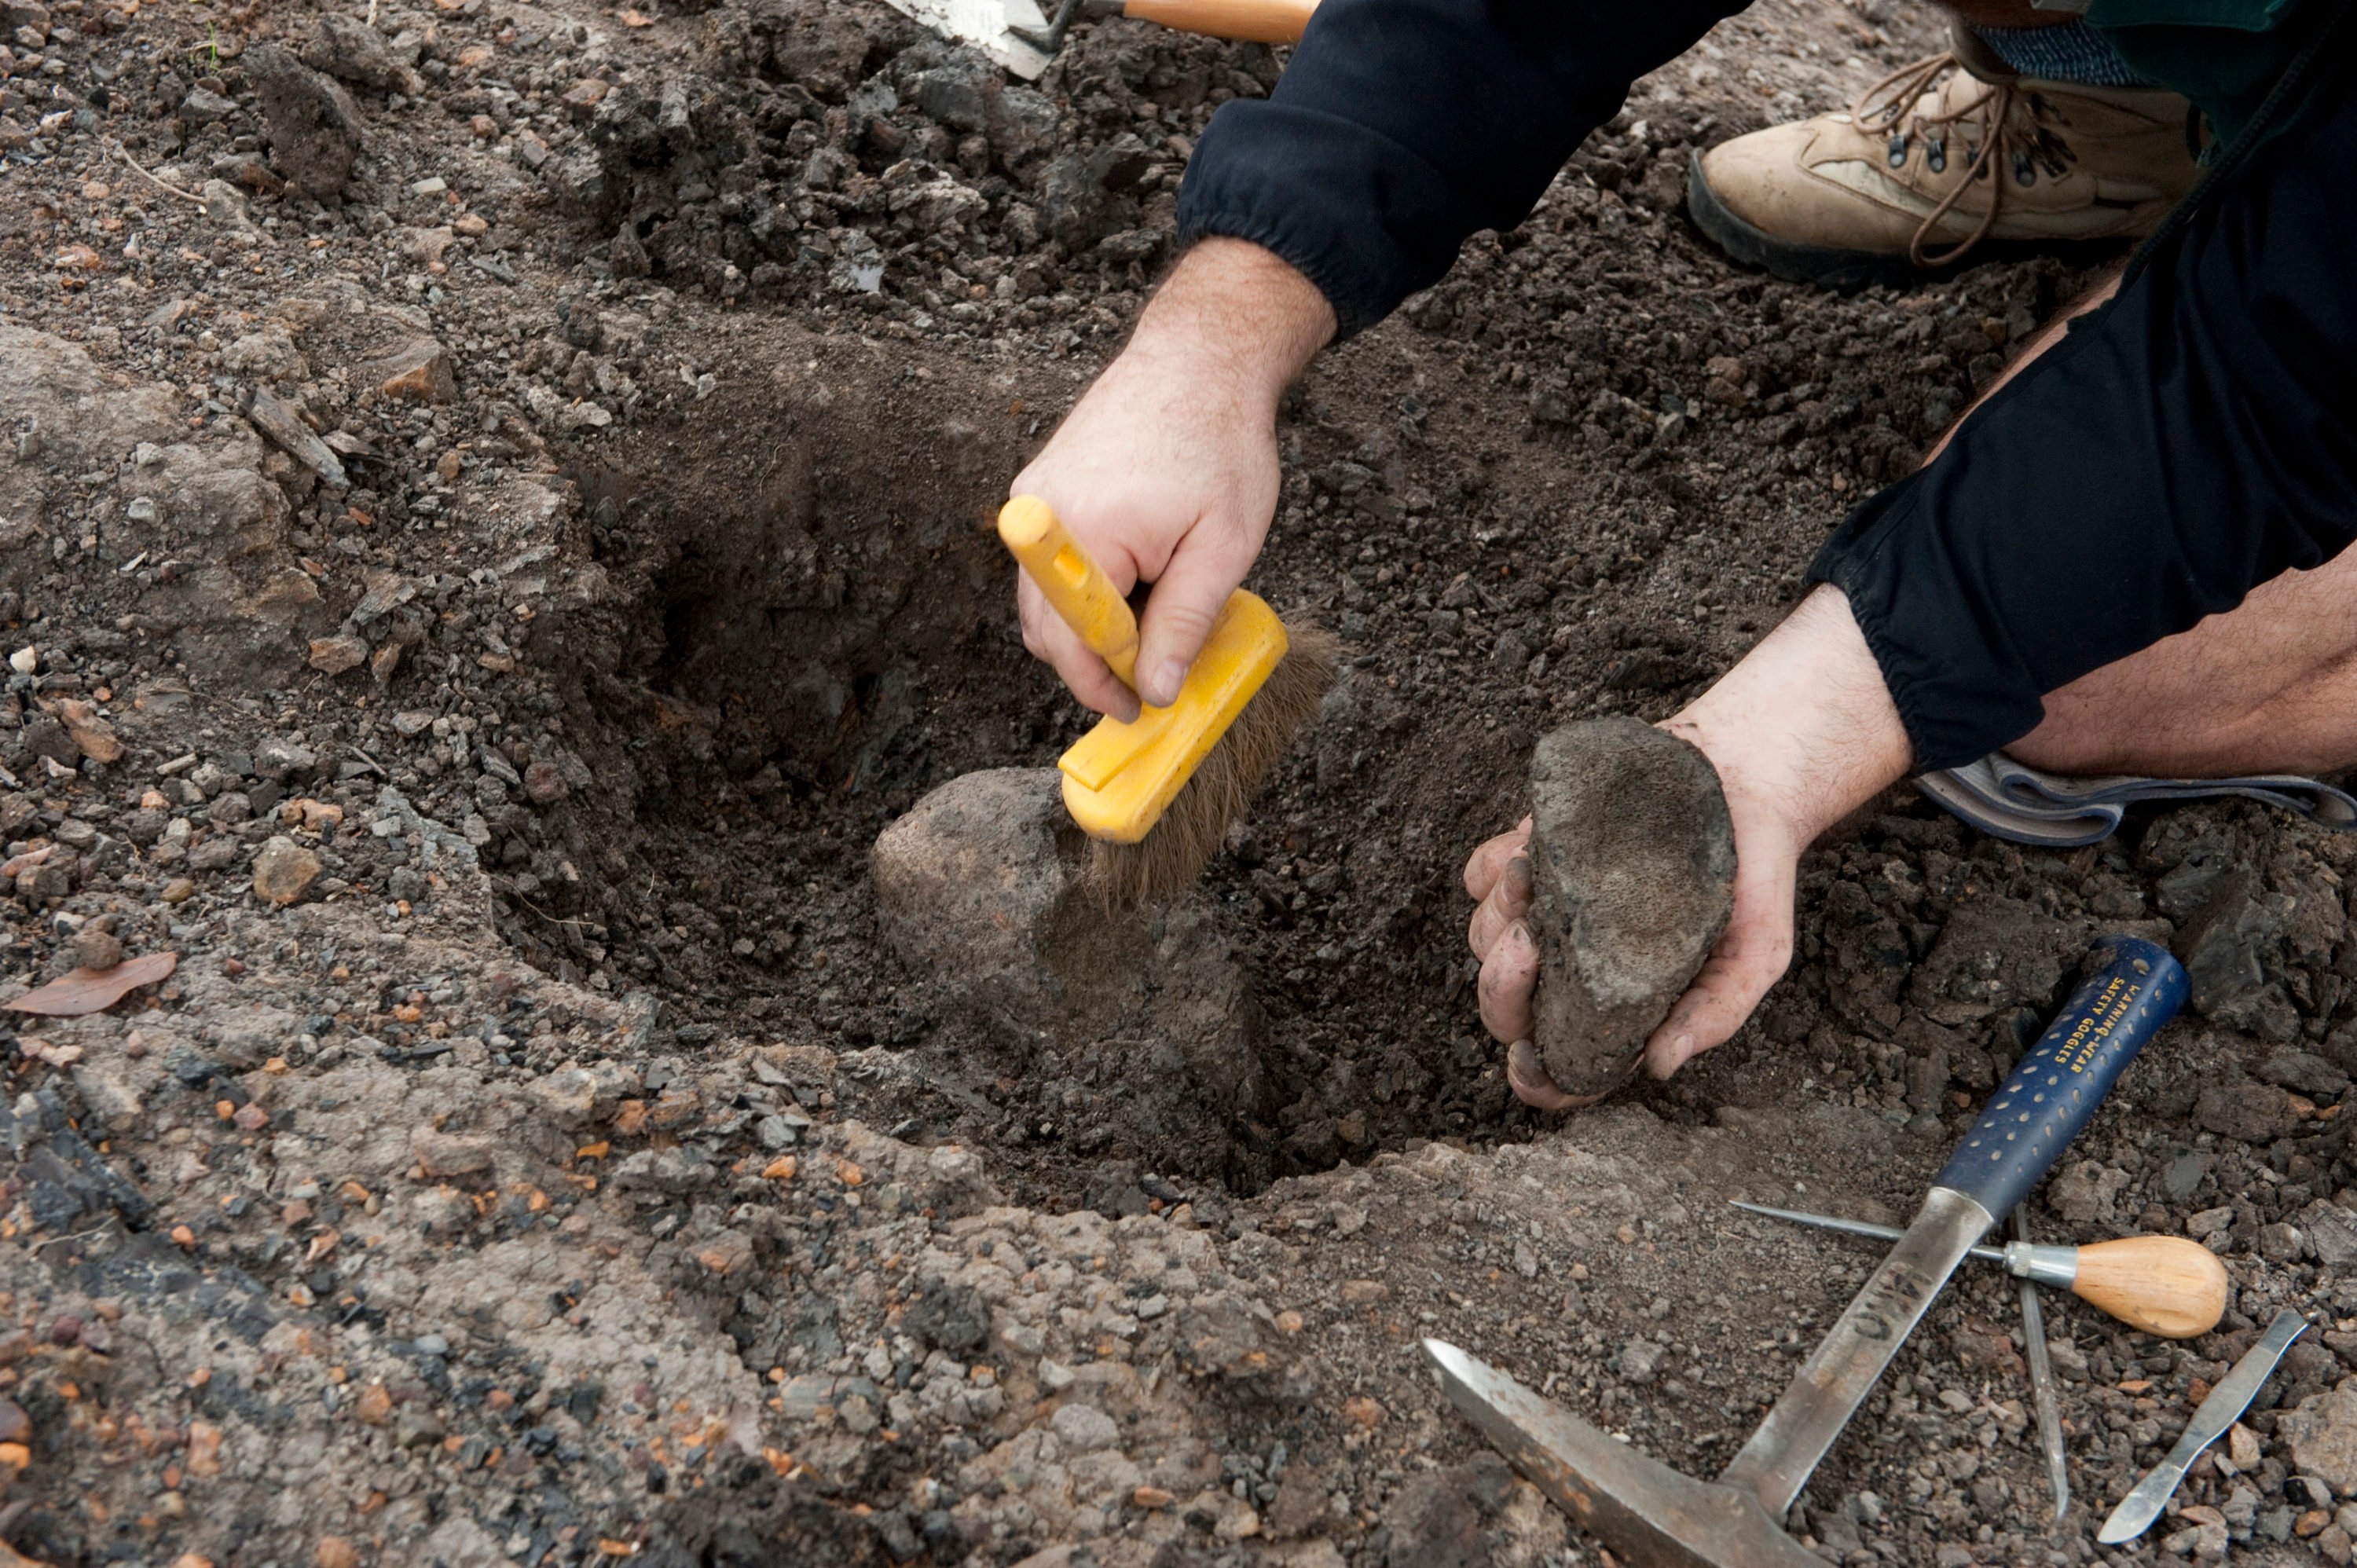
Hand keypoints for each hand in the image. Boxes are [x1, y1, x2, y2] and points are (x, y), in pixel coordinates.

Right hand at [1010, 239, 1334, 718]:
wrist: (1199, 357)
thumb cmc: (1221, 443)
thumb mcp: (1222, 546)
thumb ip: (1184, 623)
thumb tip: (1154, 690)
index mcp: (1088, 534)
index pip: (1074, 643)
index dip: (1106, 685)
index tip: (1137, 710)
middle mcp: (1043, 515)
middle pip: (1046, 626)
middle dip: (1093, 660)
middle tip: (1147, 677)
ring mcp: (1034, 496)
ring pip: (1044, 596)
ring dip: (1089, 623)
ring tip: (1151, 617)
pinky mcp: (1039, 483)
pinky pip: (1050, 559)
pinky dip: (1085, 583)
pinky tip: (1137, 572)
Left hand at [1466, 587, 1912, 1104]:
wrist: (1744, 781)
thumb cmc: (1754, 879)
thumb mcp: (1759, 953)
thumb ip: (1717, 1012)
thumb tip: (1659, 1066)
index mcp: (1618, 1008)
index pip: (1561, 1068)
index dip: (1535, 1079)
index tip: (1528, 1059)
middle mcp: (1572, 968)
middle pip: (1504, 1007)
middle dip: (1500, 989)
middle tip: (1527, 946)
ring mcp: (1546, 912)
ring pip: (1483, 941)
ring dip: (1496, 921)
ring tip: (1531, 878)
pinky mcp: (1532, 856)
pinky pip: (1479, 877)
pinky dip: (1489, 873)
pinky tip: (1525, 856)